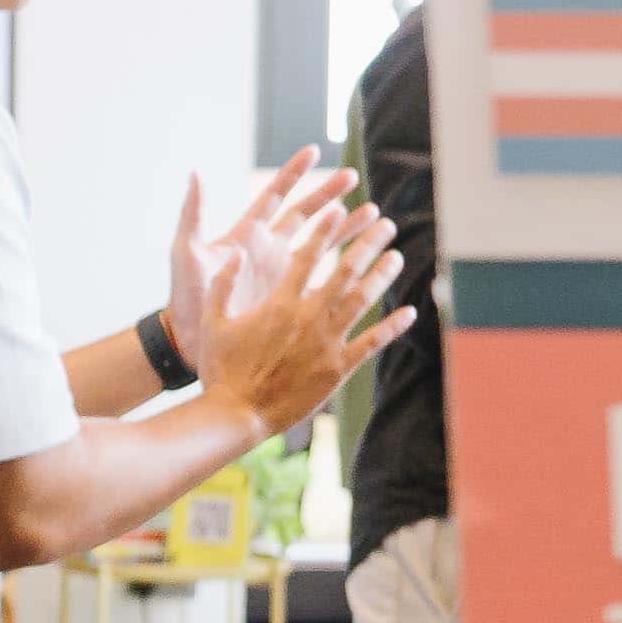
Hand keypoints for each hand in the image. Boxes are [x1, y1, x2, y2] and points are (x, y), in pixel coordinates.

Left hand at [164, 150, 349, 377]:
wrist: (189, 338)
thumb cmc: (183, 293)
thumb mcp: (186, 251)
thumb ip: (194, 213)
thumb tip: (196, 172)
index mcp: (247, 234)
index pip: (275, 195)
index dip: (293, 173)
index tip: (313, 150)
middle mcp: (268, 249)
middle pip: (305, 213)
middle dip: (329, 194)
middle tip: (353, 176)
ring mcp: (281, 272)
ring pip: (320, 243)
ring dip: (344, 227)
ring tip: (373, 214)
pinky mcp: (289, 296)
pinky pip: (321, 278)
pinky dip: (342, 268)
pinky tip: (366, 262)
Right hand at [193, 193, 412, 432]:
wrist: (238, 414)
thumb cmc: (221, 369)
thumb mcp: (212, 322)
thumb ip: (223, 285)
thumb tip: (234, 253)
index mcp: (279, 303)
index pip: (308, 257)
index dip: (325, 231)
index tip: (340, 209)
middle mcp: (308, 317)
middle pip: (345, 271)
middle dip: (367, 244)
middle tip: (385, 225)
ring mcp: (327, 342)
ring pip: (362, 301)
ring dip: (382, 276)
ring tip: (396, 256)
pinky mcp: (338, 369)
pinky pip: (372, 342)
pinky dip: (392, 326)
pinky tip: (409, 312)